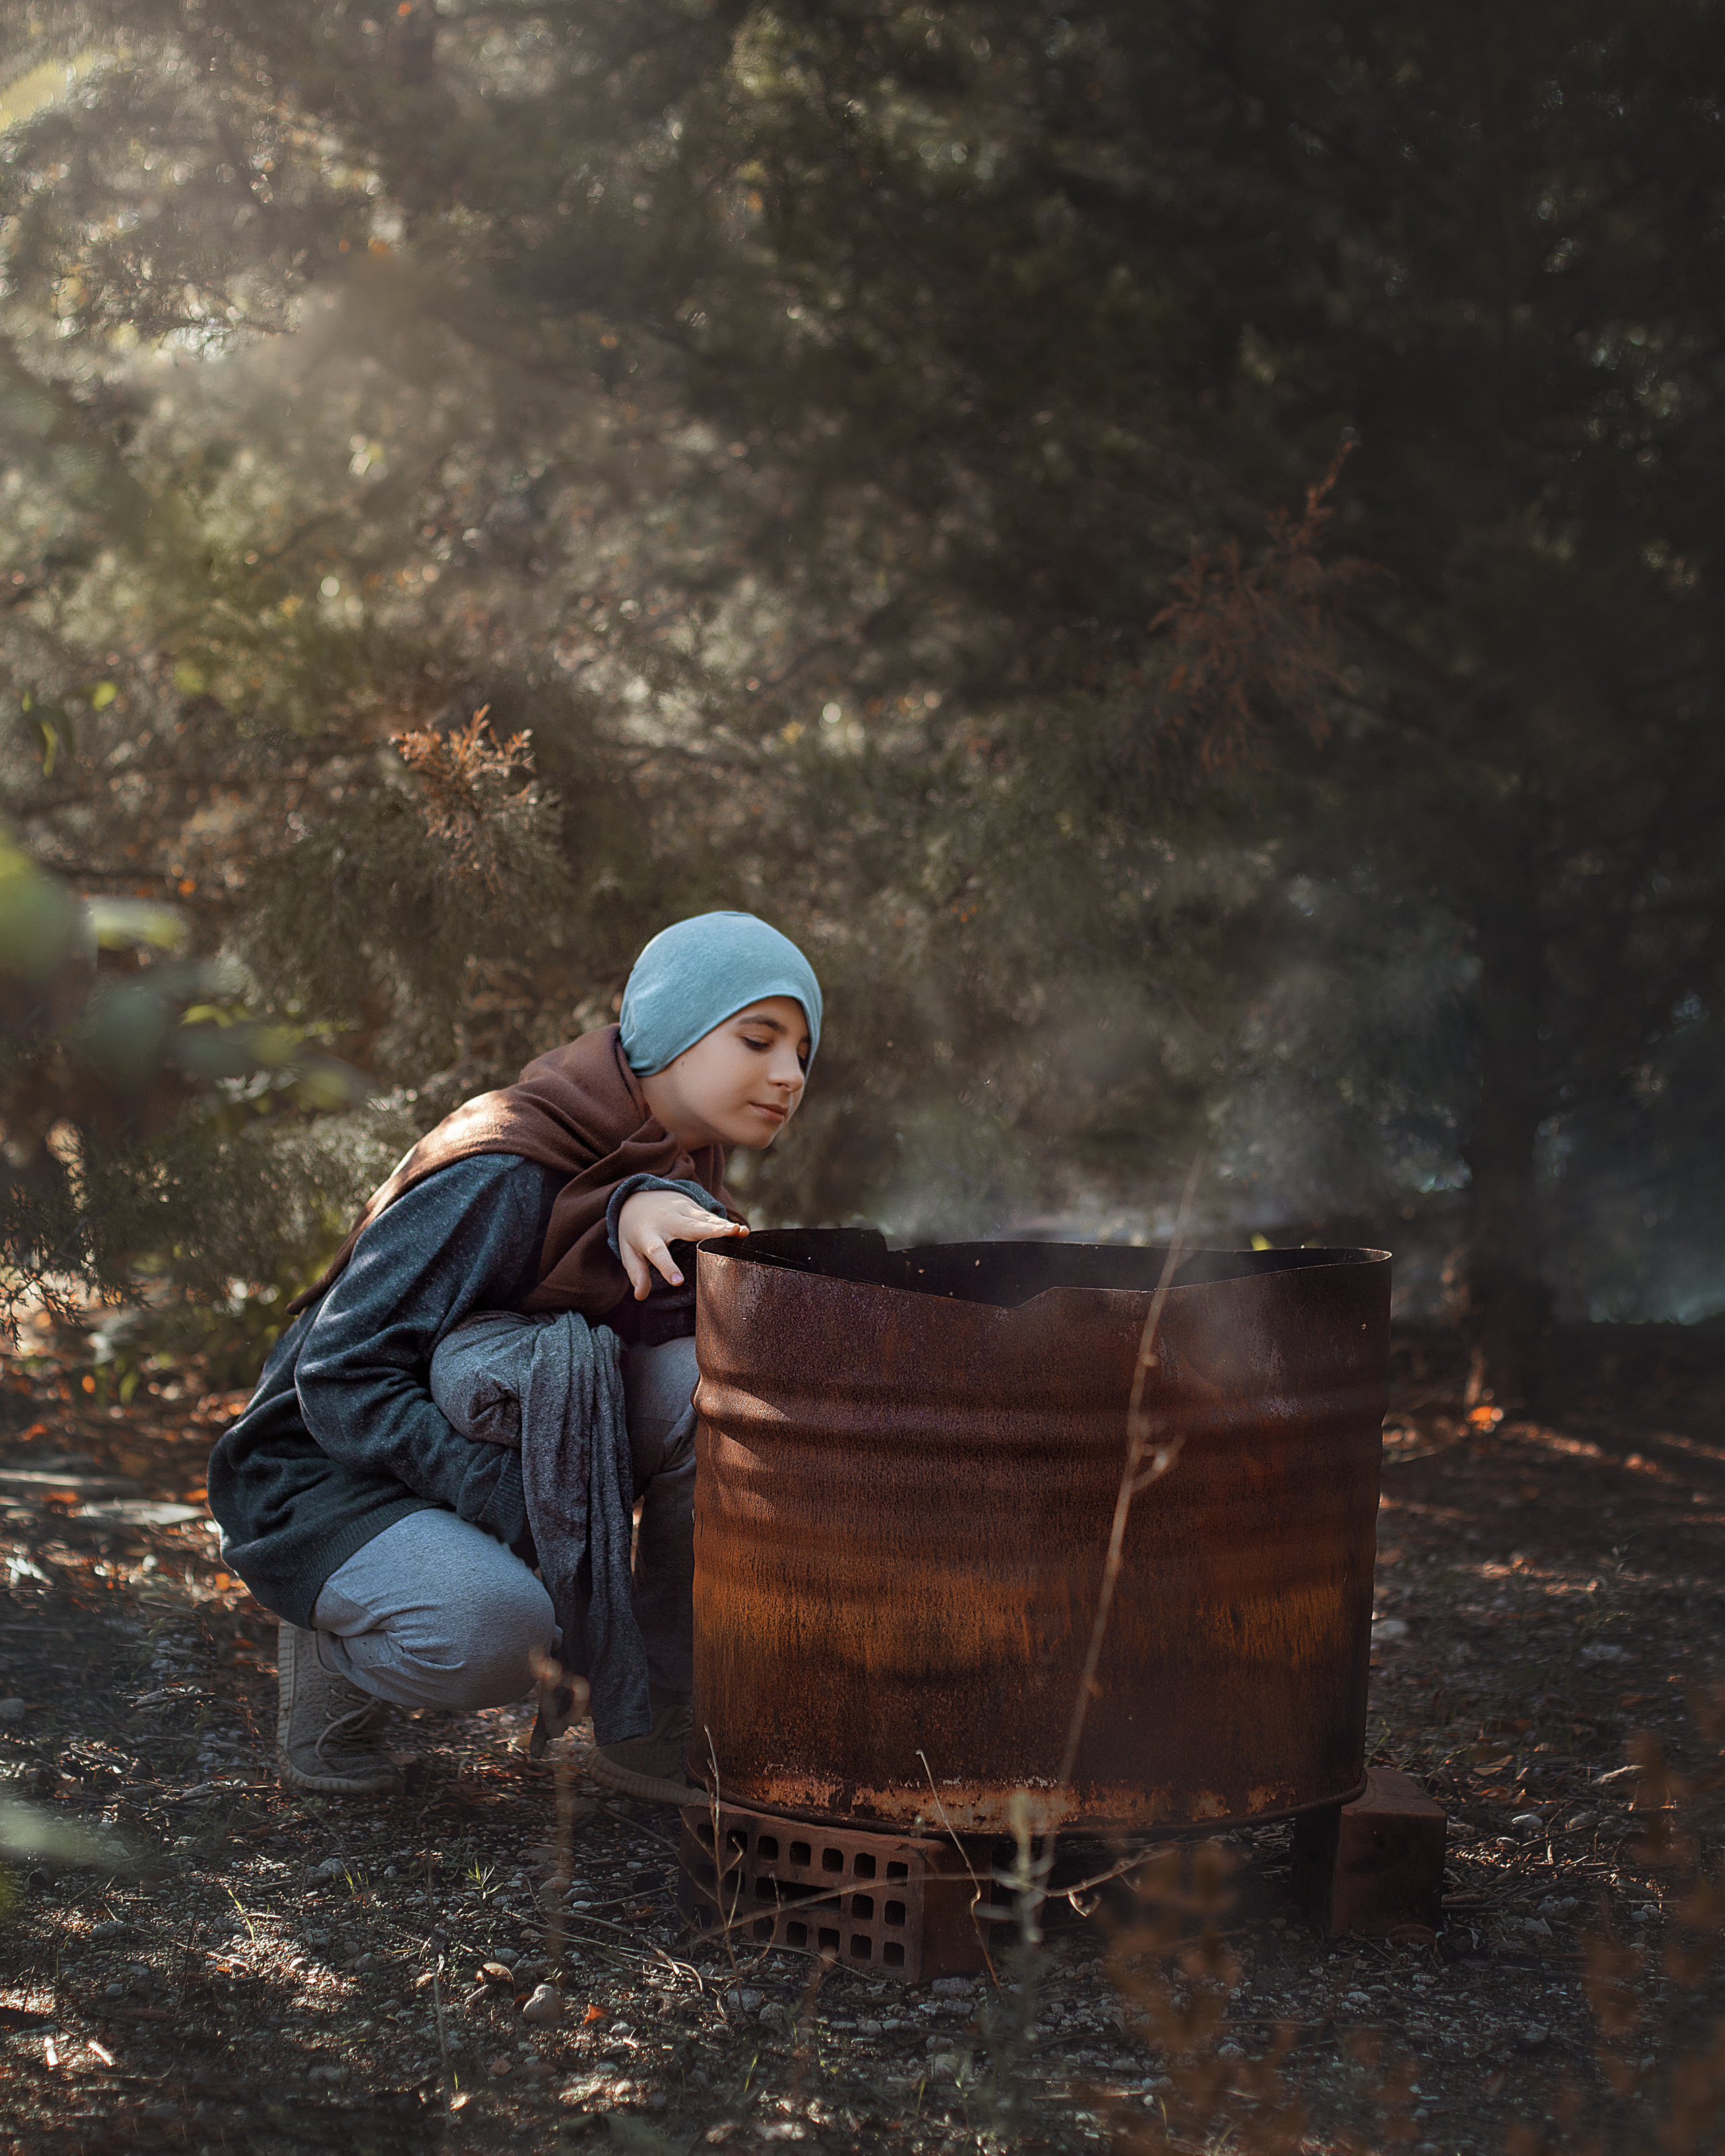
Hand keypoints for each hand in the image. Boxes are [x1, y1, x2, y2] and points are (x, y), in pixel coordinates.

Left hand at [616, 1189, 747, 1299]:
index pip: (657, 1252)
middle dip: (711, 1232)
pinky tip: (742, 1230)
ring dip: (724, 1226)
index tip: (678, 1281)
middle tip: (730, 1235)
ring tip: (742, 1232)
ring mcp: (682, 1211)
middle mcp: (667, 1221)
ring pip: (706, 1220)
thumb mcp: (629, 1251)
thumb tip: (640, 1296)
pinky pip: (711, 1217)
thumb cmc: (636, 1231)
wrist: (638, 1196)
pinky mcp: (694, 1207)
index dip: (667, 1267)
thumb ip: (637, 1273)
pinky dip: (726, 1223)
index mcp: (648, 1235)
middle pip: (690, 1228)